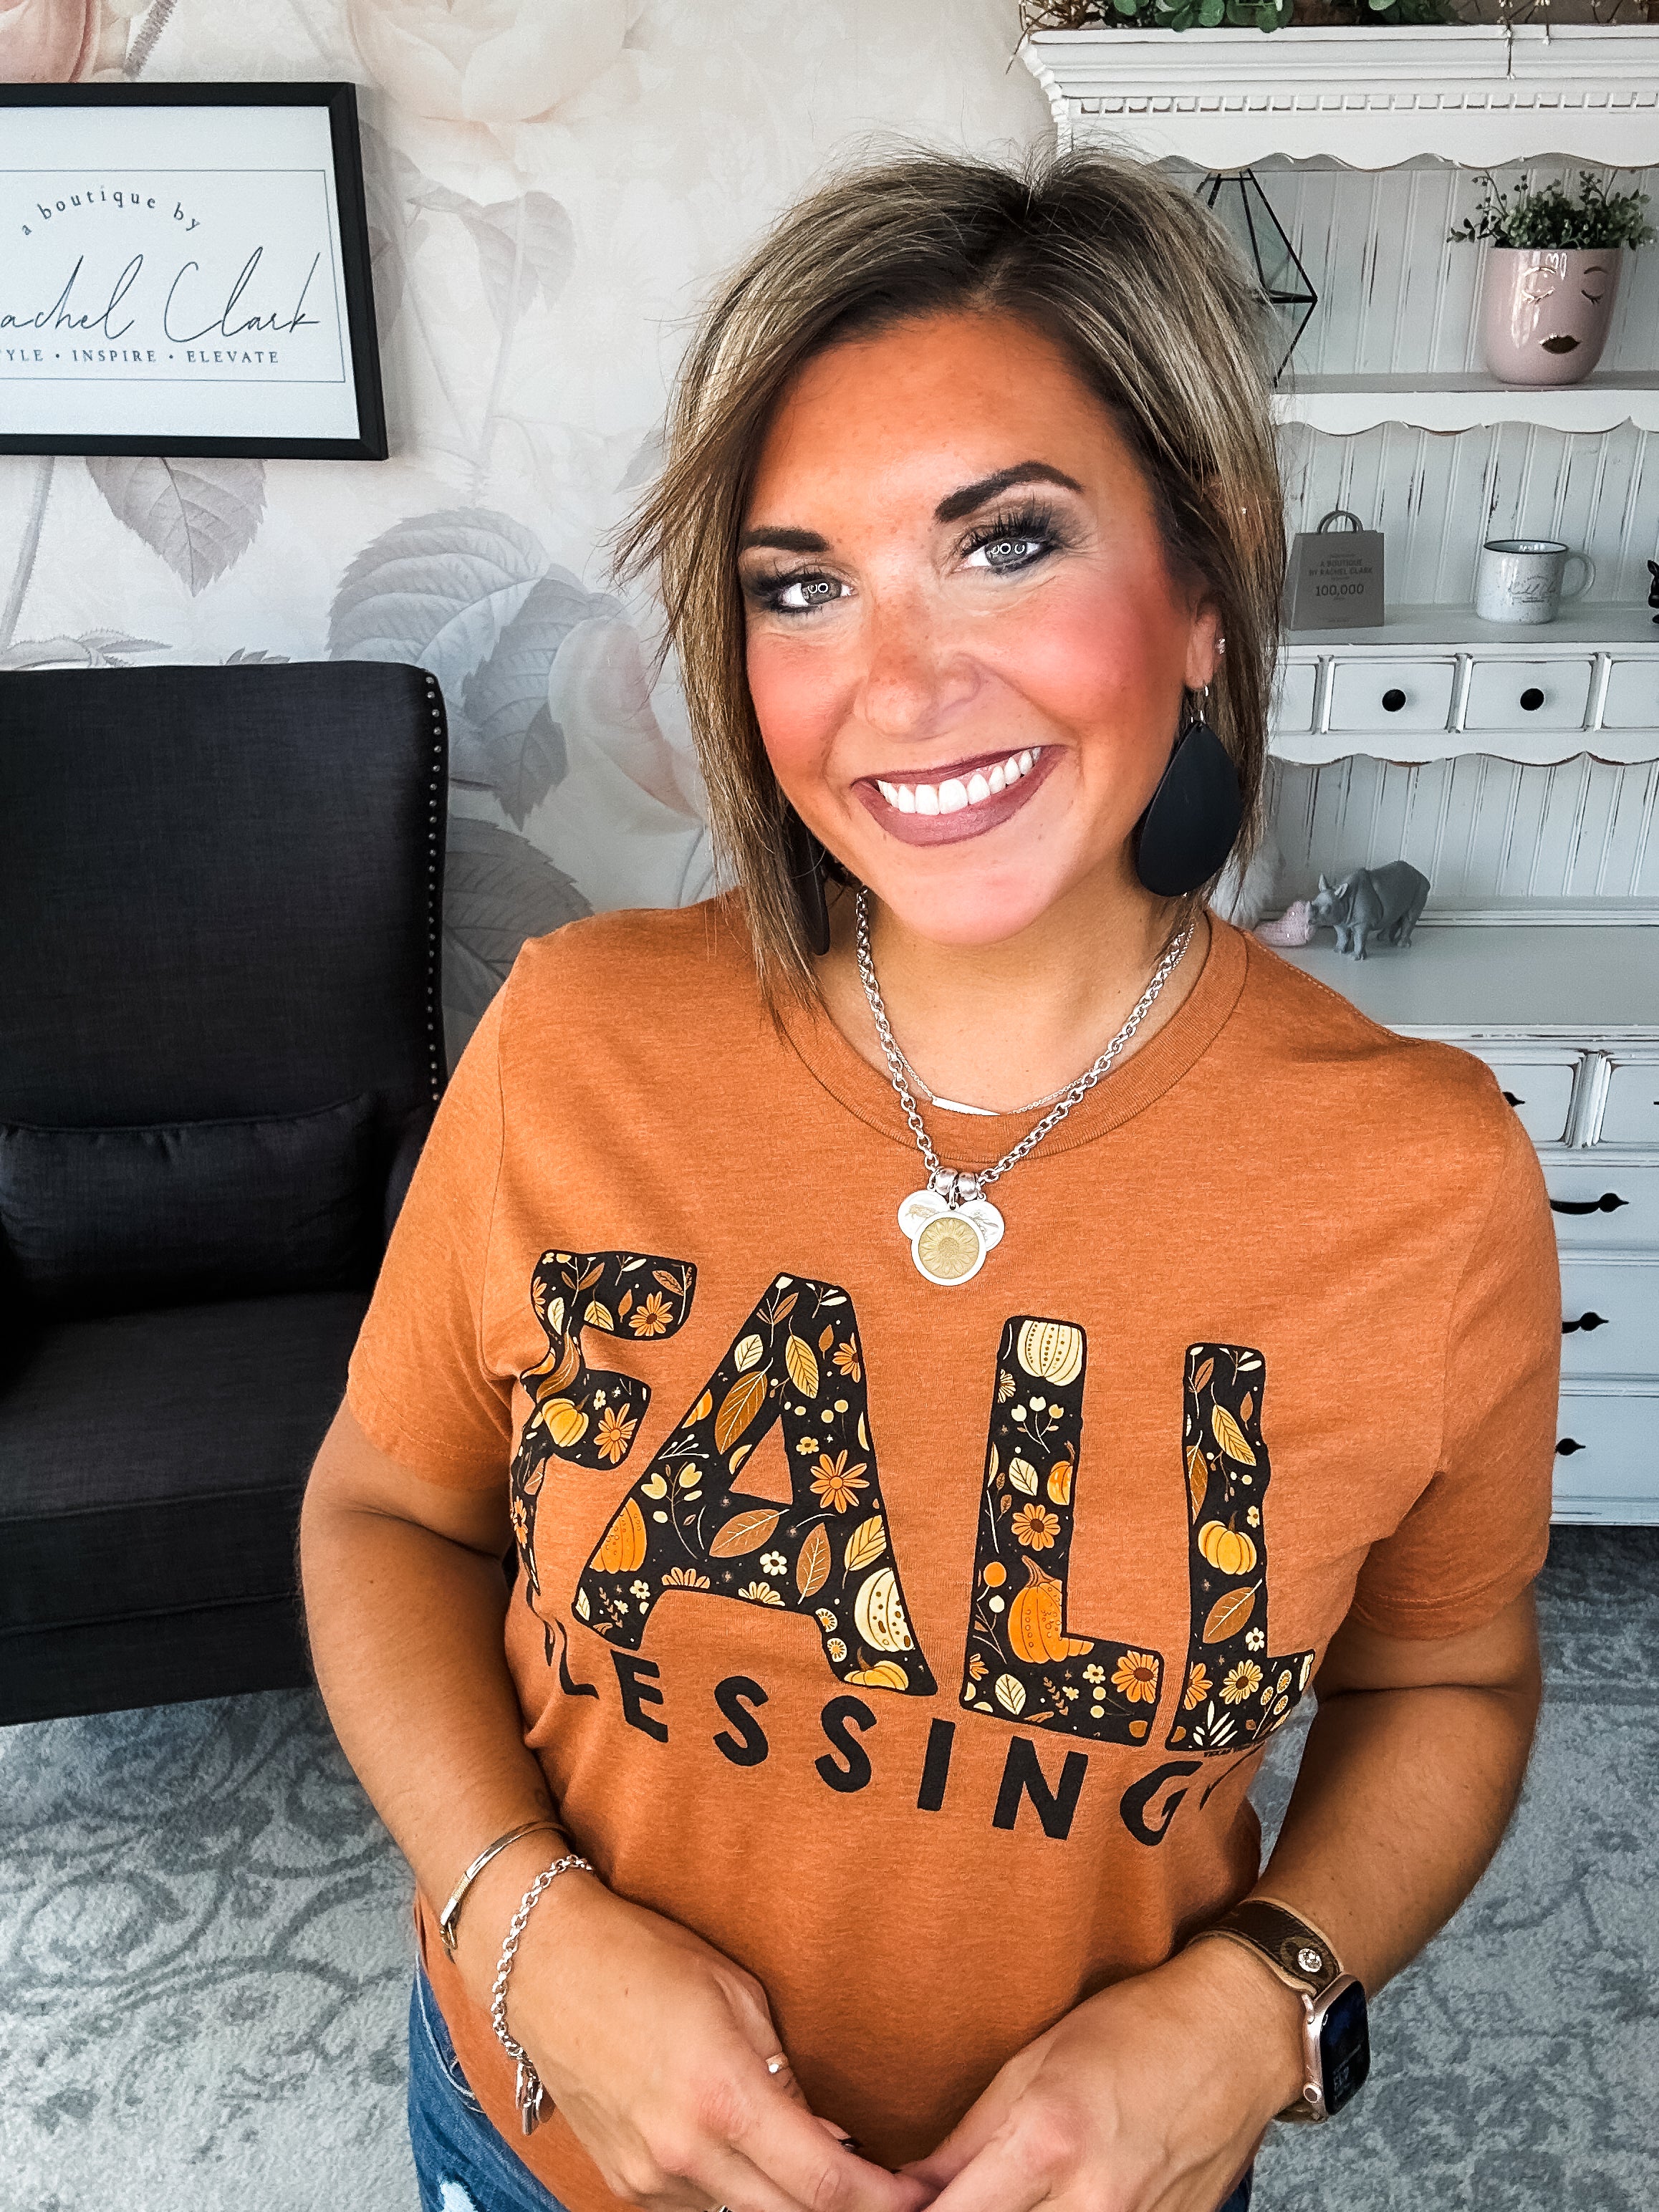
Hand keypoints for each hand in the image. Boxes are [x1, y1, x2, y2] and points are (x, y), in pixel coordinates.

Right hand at [472, 1868, 930, 2211]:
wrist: (543, 1964)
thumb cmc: (648, 1957)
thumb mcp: (738, 1994)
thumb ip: (787, 2073)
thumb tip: (835, 2137)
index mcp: (723, 2097)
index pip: (824, 2185)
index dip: (881, 2202)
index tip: (919, 2197)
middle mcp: (683, 2153)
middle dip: (843, 2210)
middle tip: (886, 2191)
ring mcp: (649, 2178)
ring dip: (788, 2202)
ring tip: (821, 2167)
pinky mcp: (625, 2184)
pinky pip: (701, 2209)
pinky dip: (738, 2193)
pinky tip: (754, 2157)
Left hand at [903, 1940, 1305, 2211]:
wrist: (1236, 2037)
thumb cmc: (1134, 2029)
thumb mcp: (1030, 2064)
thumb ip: (964, 2142)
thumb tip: (906, 2194)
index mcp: (1045, 2142)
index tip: (890, 2206)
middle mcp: (1090, 2203)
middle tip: (946, 2201)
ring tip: (1002, 2199)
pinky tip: (1050, 2205)